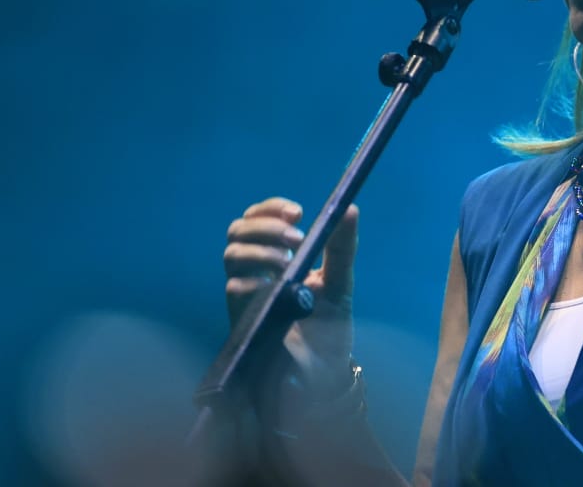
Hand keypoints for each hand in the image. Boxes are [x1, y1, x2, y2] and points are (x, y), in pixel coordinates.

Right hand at [224, 197, 359, 392]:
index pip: (259, 219)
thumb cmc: (328, 328)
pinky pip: (235, 289)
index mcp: (277, 257)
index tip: (298, 213)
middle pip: (238, 230)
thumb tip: (350, 207)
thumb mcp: (339, 282)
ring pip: (232, 255)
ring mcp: (246, 294)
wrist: (322, 374)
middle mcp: (256, 271)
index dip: (271, 209)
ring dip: (261, 250)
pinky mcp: (242, 318)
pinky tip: (277, 287)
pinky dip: (255, 281)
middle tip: (296, 238)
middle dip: (265, 225)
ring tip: (288, 261)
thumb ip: (342, 247)